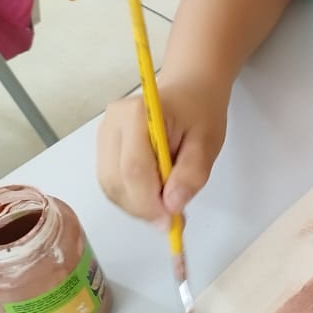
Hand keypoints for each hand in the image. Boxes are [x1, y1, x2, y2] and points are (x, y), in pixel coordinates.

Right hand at [97, 76, 227, 221]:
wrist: (189, 90)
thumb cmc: (199, 112)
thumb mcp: (208, 142)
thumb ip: (191, 173)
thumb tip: (172, 205)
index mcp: (137, 114)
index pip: (134, 169)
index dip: (149, 202)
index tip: (170, 221)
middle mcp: (112, 123)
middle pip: (116, 180)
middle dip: (142, 208)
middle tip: (170, 221)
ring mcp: (104, 135)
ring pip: (110, 186)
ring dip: (136, 206)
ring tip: (165, 208)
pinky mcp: (104, 147)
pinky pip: (112, 182)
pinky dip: (131, 197)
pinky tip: (154, 197)